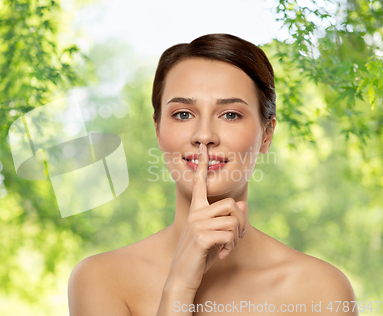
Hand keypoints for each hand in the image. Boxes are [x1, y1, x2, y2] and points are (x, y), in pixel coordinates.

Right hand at [165, 143, 247, 292]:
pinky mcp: (202, 236)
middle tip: (237, 237)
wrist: (183, 276)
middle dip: (241, 222)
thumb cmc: (199, 256)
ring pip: (232, 220)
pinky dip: (230, 247)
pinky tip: (221, 255)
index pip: (200, 183)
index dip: (203, 165)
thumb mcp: (216, 236)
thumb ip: (227, 220)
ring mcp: (197, 224)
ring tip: (226, 249)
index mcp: (197, 210)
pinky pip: (228, 234)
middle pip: (231, 204)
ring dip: (235, 238)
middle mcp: (196, 213)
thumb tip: (243, 204)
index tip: (204, 148)